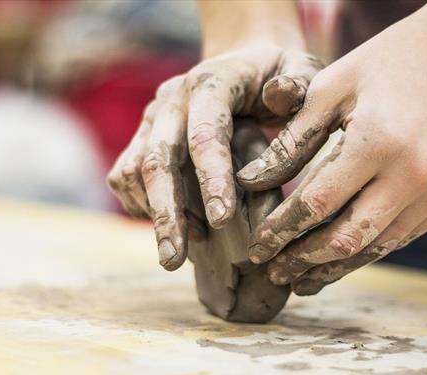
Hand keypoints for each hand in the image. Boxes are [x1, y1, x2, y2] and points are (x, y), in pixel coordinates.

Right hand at [106, 44, 322, 269]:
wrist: (242, 62)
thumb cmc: (278, 74)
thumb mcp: (300, 68)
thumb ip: (298, 83)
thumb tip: (278, 97)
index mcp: (211, 83)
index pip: (206, 134)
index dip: (212, 178)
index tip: (222, 222)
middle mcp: (172, 100)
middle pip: (157, 159)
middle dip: (167, 213)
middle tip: (173, 260)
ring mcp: (152, 119)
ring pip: (134, 171)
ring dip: (154, 214)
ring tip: (181, 252)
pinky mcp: (141, 137)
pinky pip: (126, 176)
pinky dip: (141, 207)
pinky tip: (173, 228)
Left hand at [237, 5, 426, 294]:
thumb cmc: (392, 61)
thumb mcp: (333, 86)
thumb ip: (293, 139)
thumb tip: (251, 182)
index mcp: (377, 140)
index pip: (316, 203)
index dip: (280, 231)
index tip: (256, 247)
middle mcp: (414, 174)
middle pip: (346, 238)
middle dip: (303, 261)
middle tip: (274, 272)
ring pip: (378, 247)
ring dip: (336, 267)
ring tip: (303, 280)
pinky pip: (404, 235)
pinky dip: (369, 249)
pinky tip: (344, 256)